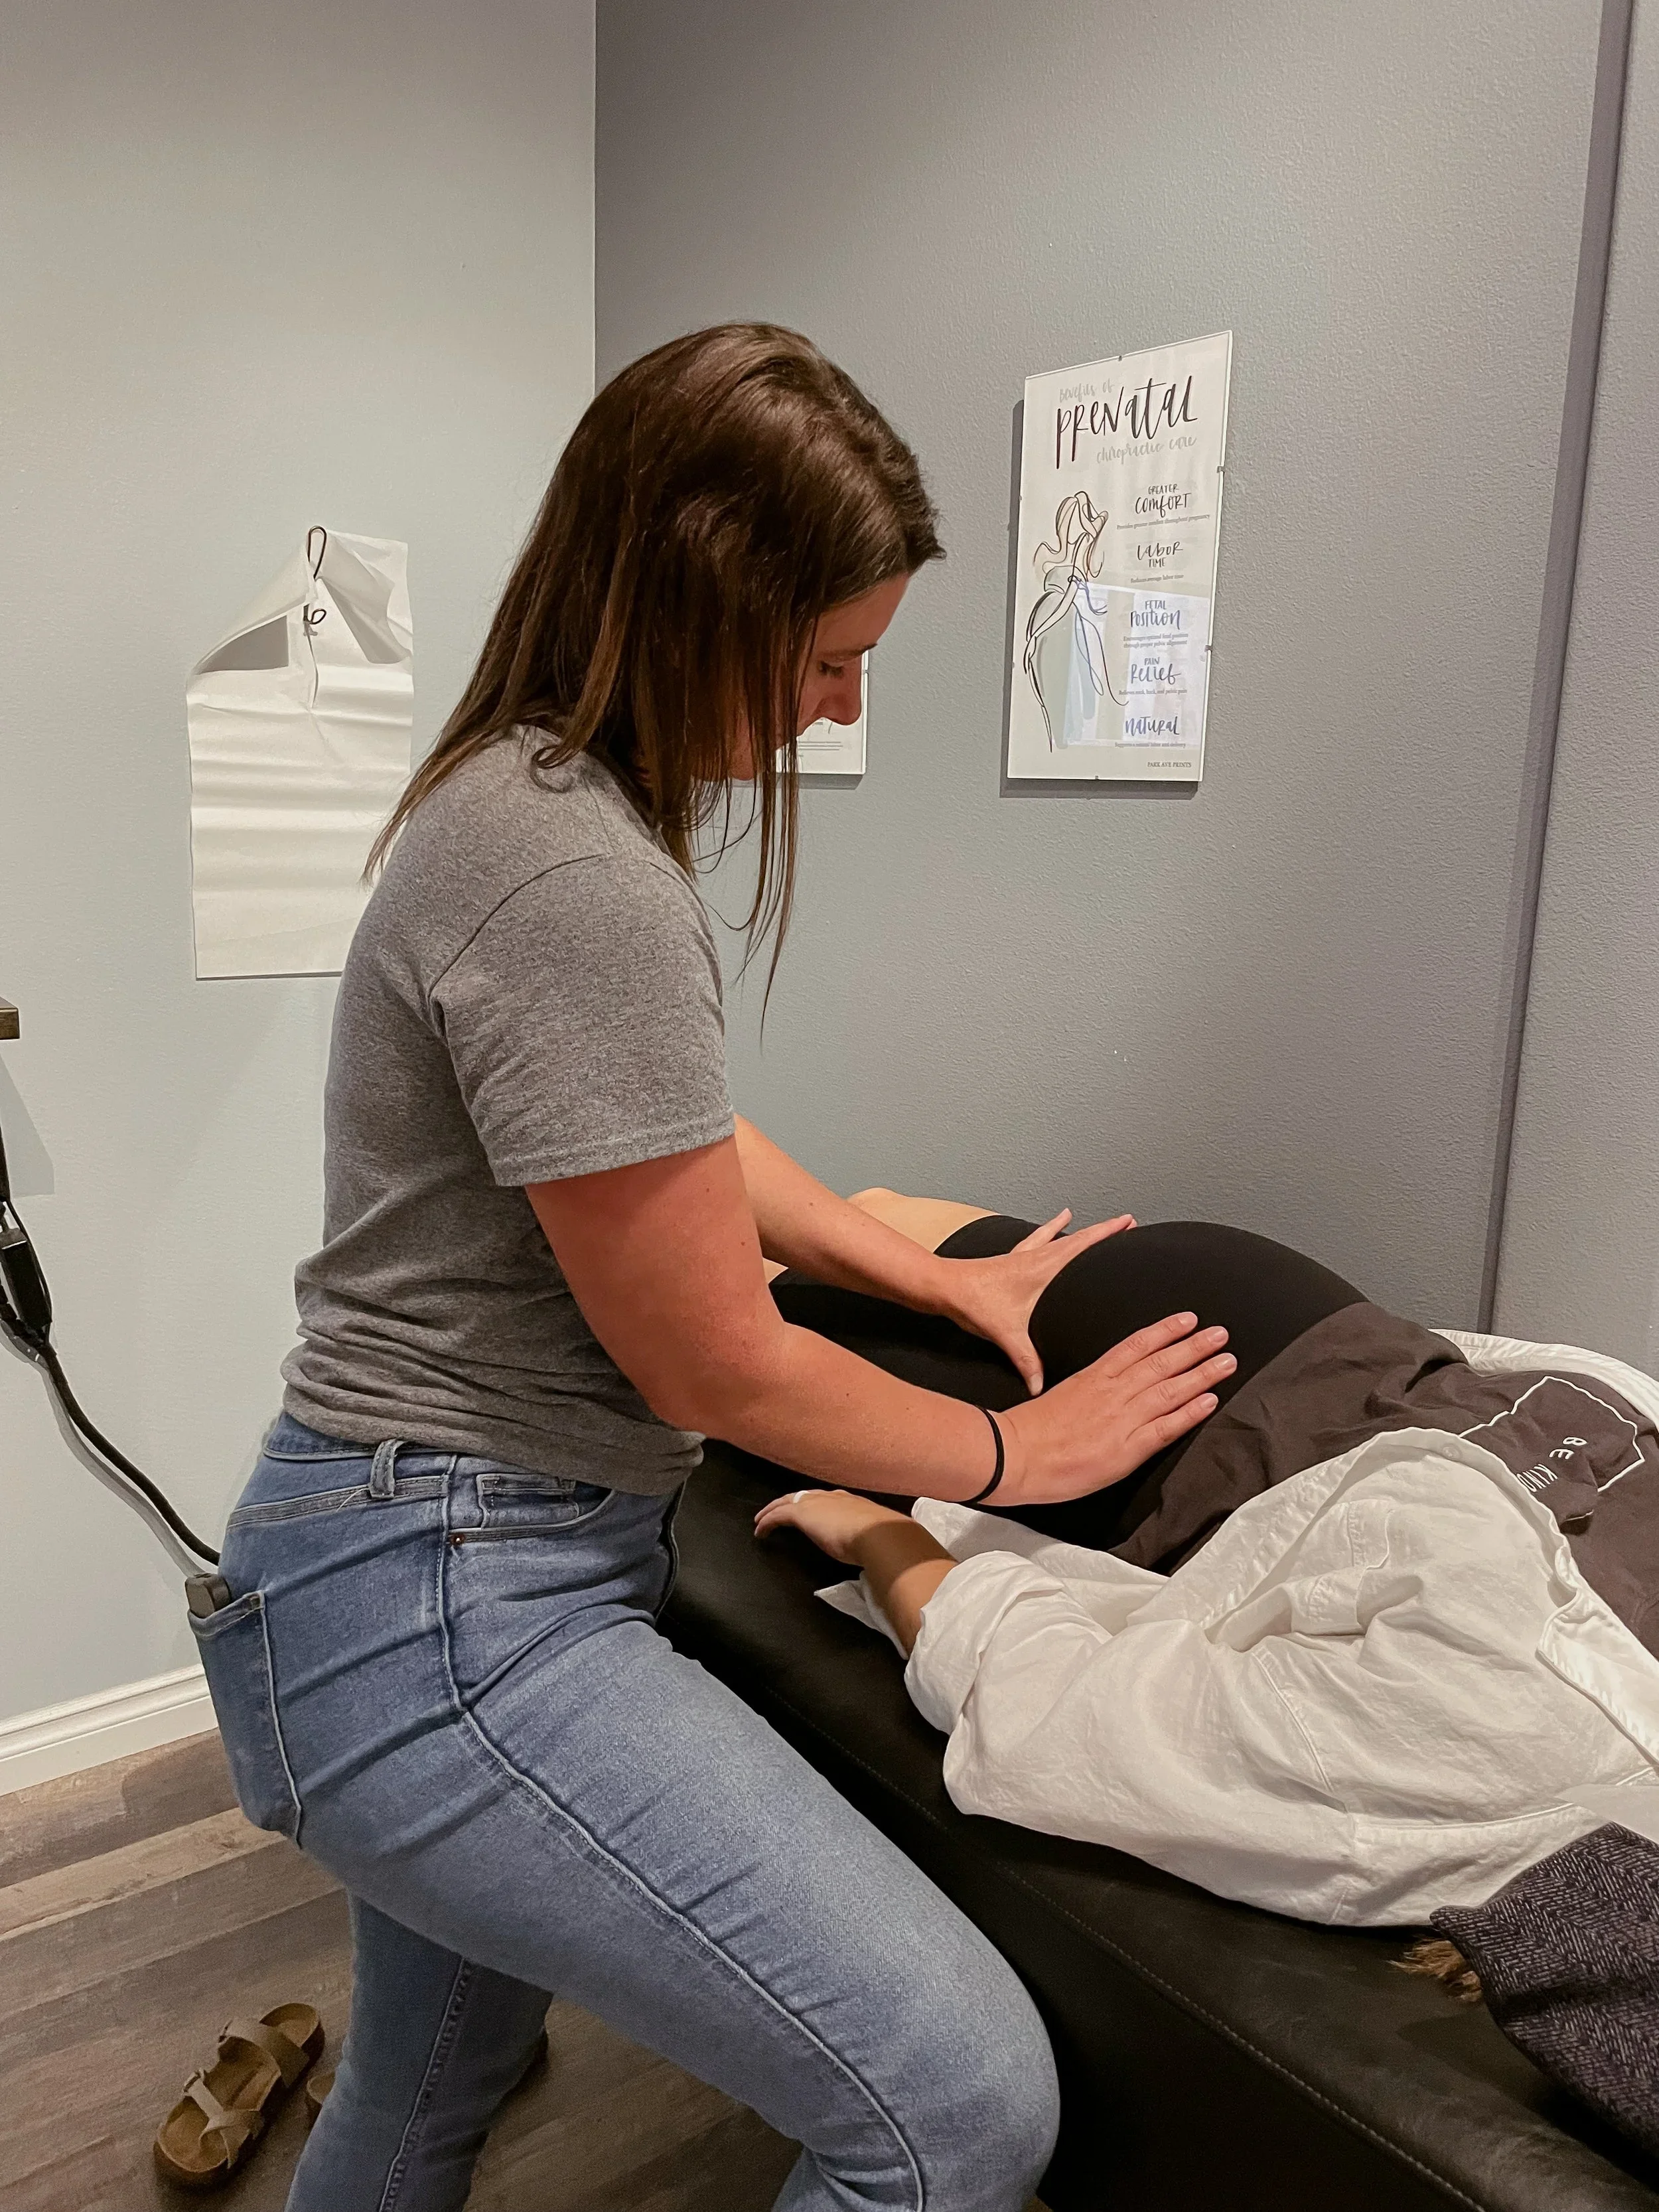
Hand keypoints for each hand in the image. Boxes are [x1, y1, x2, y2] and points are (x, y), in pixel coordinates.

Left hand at [754, 1488, 912, 1562]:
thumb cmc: (882, 1539)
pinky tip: (759, 1531)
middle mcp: (832, 1497)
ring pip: (787, 1501)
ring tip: (762, 1519)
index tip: (808, 1511)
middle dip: (790, 1502)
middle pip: (803, 1496)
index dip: (814, 1504)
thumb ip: (869, 1538)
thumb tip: (875, 1550)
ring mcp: (816, 1503)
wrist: (878, 1534)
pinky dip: (767, 1522)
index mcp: (850, 1502)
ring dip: (774, 1509)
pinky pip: (778, 1516)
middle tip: (776, 1510)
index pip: (827, 1499)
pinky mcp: (802, 1514)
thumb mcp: (874, 1536)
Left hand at [934, 1209, 1135, 1393]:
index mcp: (1042, 1268)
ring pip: (1056, 1236)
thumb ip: (1027, 1362)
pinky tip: (1056, 1221)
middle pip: (1077, 1237)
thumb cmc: (974, 1303)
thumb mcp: (1006, 1334)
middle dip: (1103, 1229)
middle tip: (1127, 1221)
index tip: (1130, 1223)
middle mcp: (1035, 1257)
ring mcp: (1022, 1256)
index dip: (1108, 1233)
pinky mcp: (1011, 1260)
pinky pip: (1036, 1240)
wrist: (943, 1286)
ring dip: (1076, 1229)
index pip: (1083, 1245)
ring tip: (1092, 1221)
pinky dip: (1050, 1230)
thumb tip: (1040, 1389)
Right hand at [998, 1311, 1234, 1505]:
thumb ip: (1089, 1387)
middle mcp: (1112, 1393)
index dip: (1165, 1331)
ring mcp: (1121, 1420)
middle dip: (1194, 1346)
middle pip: (1161, 1362)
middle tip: (1222, 1333)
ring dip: (1202, 1373)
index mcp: (1094, 1376)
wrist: (1013, 1455)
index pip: (1136, 1345)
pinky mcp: (1126, 1449)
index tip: (1188, 1319)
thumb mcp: (1061, 1394)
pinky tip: (1210, 1401)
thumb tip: (1108, 1383)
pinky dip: (1190, 1413)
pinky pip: (1165, 1427)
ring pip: (1170, 1390)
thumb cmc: (1030, 1429)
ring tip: (1227, 1361)